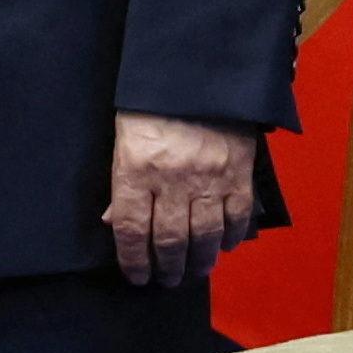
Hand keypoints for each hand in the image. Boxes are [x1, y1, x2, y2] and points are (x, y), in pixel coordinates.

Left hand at [106, 112, 259, 286]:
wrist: (199, 72)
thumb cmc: (152, 104)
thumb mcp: (123, 139)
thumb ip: (121, 183)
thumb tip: (114, 222)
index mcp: (135, 170)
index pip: (130, 230)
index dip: (133, 261)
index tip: (137, 277)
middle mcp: (172, 180)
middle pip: (168, 240)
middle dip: (167, 267)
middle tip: (167, 280)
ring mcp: (208, 179)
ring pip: (204, 236)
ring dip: (199, 260)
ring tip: (194, 271)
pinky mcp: (238, 173)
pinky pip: (237, 217)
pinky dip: (231, 237)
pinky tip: (223, 246)